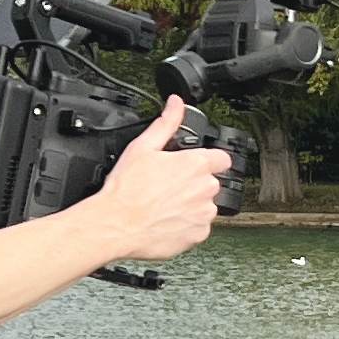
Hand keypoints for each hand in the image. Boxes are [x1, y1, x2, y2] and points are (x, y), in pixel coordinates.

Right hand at [90, 97, 232, 267]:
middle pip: (210, 182)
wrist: (116, 225)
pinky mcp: (198, 234)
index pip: (222, 158)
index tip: (196, 165)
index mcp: (196, 164)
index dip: (209, 160)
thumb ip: (166, 122)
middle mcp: (206, 188)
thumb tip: (176, 103)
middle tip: (168, 187)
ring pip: (205, 206)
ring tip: (164, 205)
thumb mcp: (143, 146)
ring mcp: (204, 213)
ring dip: (191, 205)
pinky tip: (166, 220)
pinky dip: (186, 225)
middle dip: (194, 183)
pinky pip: (199, 227)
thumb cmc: (127, 189)